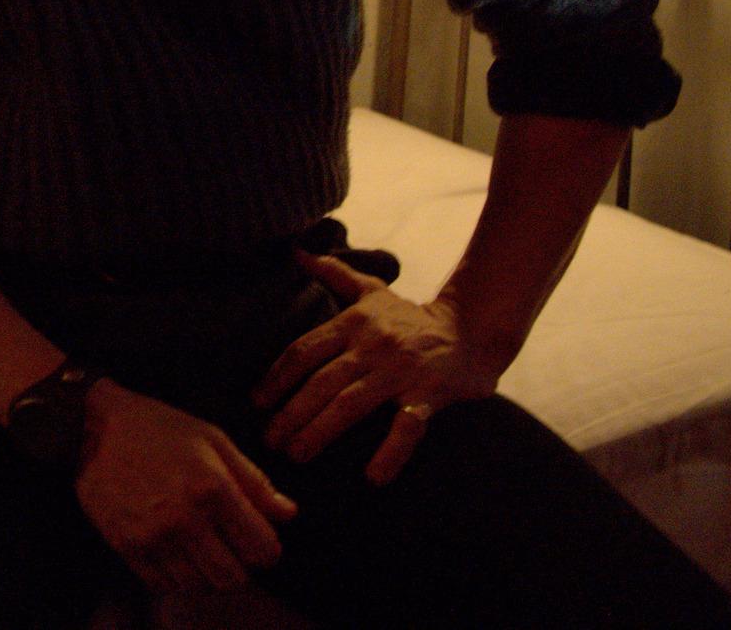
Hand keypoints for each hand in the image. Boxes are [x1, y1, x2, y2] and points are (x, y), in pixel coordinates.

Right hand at [75, 379, 297, 593]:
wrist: (91, 428)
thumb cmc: (157, 427)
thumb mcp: (213, 439)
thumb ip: (253, 480)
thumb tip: (287, 515)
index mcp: (213, 488)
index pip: (263, 550)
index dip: (266, 547)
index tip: (256, 537)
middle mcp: (185, 519)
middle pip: (233, 578)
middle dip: (239, 566)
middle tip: (228, 545)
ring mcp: (153, 537)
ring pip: (199, 586)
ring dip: (206, 573)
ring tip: (200, 547)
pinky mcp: (126, 547)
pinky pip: (163, 585)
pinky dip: (175, 576)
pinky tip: (173, 551)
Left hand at [253, 252, 504, 483]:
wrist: (474, 328)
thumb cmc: (412, 317)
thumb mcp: (372, 290)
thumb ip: (334, 274)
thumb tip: (296, 251)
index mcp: (353, 324)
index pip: (304, 350)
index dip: (276, 377)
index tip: (256, 403)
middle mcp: (371, 345)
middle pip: (321, 380)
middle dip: (291, 411)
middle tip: (269, 441)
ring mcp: (400, 370)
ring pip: (352, 402)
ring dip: (321, 430)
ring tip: (298, 454)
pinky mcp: (430, 393)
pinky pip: (407, 426)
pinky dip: (390, 452)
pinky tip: (373, 478)